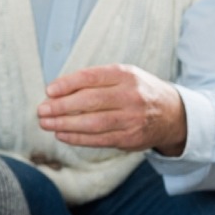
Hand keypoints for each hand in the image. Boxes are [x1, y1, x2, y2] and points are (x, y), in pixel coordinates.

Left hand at [38, 64, 187, 154]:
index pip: (91, 78)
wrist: (172, 114)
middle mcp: (131, 96)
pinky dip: (77, 138)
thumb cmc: (137, 91)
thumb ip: (94, 81)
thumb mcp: (122, 77)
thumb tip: (56, 91)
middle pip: (90, 101)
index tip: (48, 90)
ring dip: (64, 124)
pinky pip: (99, 139)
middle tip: (41, 110)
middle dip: (61, 106)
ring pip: (93, 123)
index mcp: (125, 75)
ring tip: (45, 123)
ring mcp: (132, 118)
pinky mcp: (131, 138)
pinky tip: (61, 135)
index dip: (67, 84)